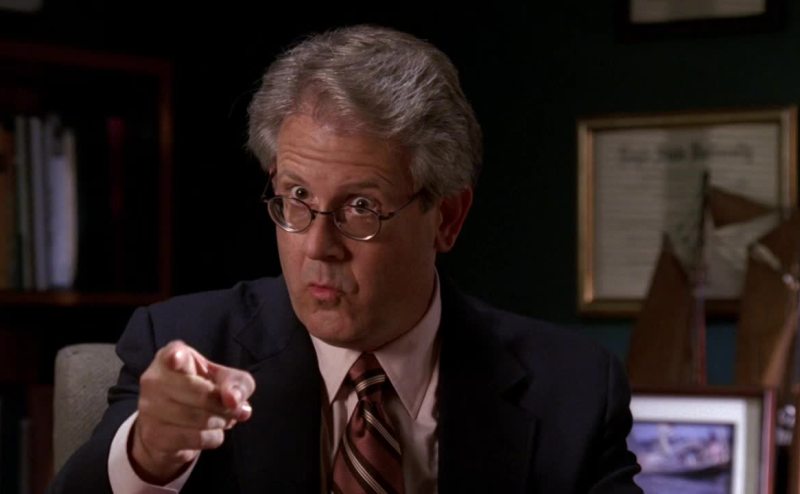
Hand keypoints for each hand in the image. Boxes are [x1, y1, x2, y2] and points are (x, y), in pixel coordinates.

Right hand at [130, 340, 255, 483]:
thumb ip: (238, 383)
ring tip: (223, 419)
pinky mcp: (153, 435)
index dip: (176, 357)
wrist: (171, 424)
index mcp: (170, 357)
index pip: (172, 355)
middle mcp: (154, 380)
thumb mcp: (225, 379)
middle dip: (225, 405)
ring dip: (221, 422)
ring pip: (200, 419)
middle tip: (235, 409)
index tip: (176, 359)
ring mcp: (149, 409)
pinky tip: (210, 432)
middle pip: (202, 394)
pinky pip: (195, 438)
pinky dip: (212, 437)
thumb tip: (234, 400)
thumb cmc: (201, 390)